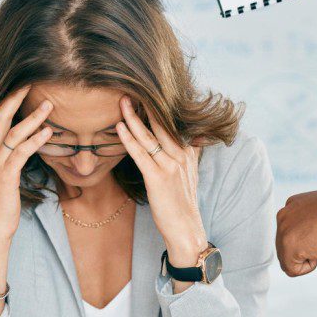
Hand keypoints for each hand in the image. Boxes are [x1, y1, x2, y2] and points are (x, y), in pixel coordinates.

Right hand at [0, 85, 53, 244]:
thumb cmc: (1, 204)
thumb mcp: (3, 177)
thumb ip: (11, 159)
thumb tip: (27, 146)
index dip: (10, 101)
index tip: (25, 87)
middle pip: (1, 116)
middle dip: (16, 97)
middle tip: (33, 82)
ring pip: (13, 132)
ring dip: (33, 117)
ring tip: (50, 104)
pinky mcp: (5, 175)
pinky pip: (21, 151)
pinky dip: (36, 139)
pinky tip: (49, 132)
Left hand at [115, 96, 207, 286]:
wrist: (186, 230)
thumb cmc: (183, 203)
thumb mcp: (191, 174)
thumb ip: (192, 152)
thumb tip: (197, 136)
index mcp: (187, 152)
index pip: (171, 123)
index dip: (157, 107)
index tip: (144, 90)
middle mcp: (180, 155)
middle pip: (161, 124)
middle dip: (145, 105)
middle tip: (130, 86)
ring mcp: (170, 166)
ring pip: (150, 136)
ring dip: (134, 117)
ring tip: (121, 100)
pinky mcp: (158, 178)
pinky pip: (141, 153)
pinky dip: (129, 139)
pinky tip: (119, 127)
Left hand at [275, 190, 316, 276]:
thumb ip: (307, 221)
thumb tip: (308, 236)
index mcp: (291, 207)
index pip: (289, 233)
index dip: (307, 239)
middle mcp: (283, 217)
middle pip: (284, 246)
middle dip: (303, 249)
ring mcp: (284, 232)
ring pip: (286, 258)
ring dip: (305, 258)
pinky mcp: (289, 246)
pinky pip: (292, 269)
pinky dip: (307, 268)